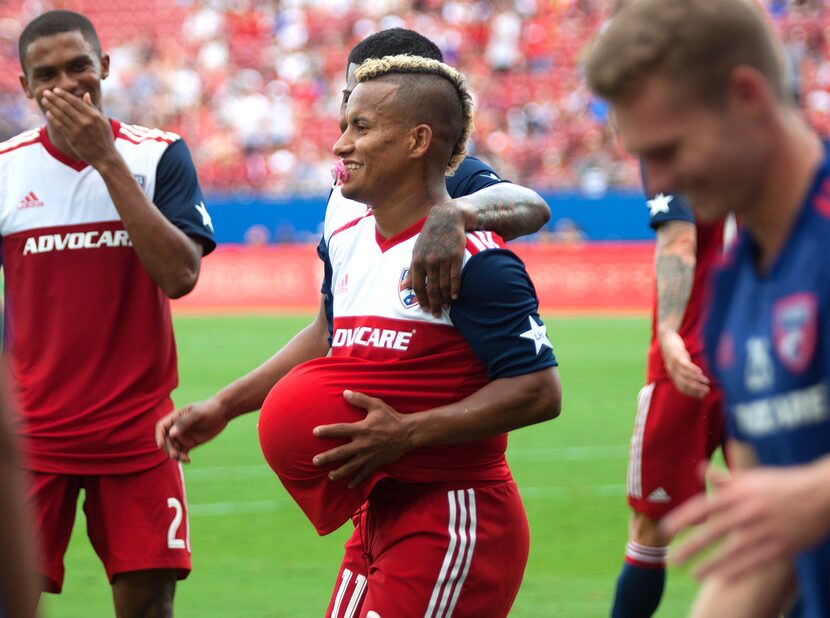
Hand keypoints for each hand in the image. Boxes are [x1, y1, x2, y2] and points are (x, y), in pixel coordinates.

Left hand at [41, 88, 115, 165]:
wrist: (104, 157)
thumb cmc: (105, 138)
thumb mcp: (103, 121)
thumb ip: (92, 107)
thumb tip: (85, 94)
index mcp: (93, 115)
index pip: (75, 101)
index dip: (63, 95)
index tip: (55, 90)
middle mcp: (84, 121)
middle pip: (65, 106)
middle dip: (54, 98)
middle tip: (45, 92)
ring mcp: (77, 130)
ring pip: (60, 115)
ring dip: (51, 106)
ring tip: (44, 100)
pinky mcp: (72, 138)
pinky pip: (59, 125)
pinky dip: (53, 118)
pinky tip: (48, 113)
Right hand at [155, 399, 228, 462]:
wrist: (222, 413)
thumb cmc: (209, 409)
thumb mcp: (197, 414)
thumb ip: (184, 423)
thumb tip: (171, 434)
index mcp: (175, 417)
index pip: (161, 427)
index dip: (159, 436)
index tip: (160, 445)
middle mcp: (176, 428)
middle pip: (166, 440)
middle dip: (168, 449)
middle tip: (175, 455)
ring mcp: (182, 436)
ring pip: (173, 448)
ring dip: (176, 455)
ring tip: (184, 459)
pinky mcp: (189, 443)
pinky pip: (182, 452)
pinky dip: (183, 457)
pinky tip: (188, 460)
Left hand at [312, 390, 414, 487]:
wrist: (408, 433)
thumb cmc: (391, 418)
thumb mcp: (376, 405)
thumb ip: (360, 399)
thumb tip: (345, 392)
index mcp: (361, 429)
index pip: (340, 430)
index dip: (327, 431)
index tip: (315, 432)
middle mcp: (362, 444)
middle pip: (341, 452)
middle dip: (327, 457)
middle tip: (315, 461)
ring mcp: (369, 456)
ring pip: (351, 467)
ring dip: (339, 472)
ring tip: (330, 476)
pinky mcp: (376, 463)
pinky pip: (365, 474)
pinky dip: (357, 481)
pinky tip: (349, 485)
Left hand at [405, 199, 469, 316]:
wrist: (447, 218)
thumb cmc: (430, 236)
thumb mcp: (417, 250)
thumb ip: (412, 269)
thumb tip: (404, 286)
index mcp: (418, 260)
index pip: (417, 285)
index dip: (421, 299)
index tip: (424, 309)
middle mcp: (429, 261)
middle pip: (431, 288)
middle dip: (433, 303)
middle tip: (436, 314)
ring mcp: (443, 259)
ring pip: (444, 285)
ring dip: (444, 299)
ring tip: (446, 307)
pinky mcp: (456, 256)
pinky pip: (455, 277)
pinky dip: (455, 289)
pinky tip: (454, 297)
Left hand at [658, 330, 709, 397]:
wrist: (666, 338)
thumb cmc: (676, 353)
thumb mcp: (680, 364)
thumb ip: (686, 372)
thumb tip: (699, 379)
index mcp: (673, 375)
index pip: (682, 388)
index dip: (692, 393)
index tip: (703, 396)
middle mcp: (672, 372)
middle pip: (684, 384)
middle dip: (696, 389)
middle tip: (707, 391)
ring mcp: (674, 364)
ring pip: (685, 375)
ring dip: (697, 380)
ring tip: (707, 382)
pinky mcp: (676, 356)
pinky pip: (685, 365)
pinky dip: (692, 369)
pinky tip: (700, 371)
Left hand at [661, 464, 829, 581]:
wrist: (822, 494)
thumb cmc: (784, 483)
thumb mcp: (753, 477)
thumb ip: (725, 479)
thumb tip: (700, 469)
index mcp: (741, 492)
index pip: (705, 505)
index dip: (683, 517)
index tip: (665, 528)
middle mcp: (751, 511)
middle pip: (715, 530)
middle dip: (692, 546)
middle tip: (672, 559)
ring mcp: (767, 530)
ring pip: (735, 550)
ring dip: (712, 564)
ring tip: (693, 574)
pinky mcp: (783, 546)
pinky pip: (757, 561)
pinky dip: (739, 571)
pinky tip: (722, 580)